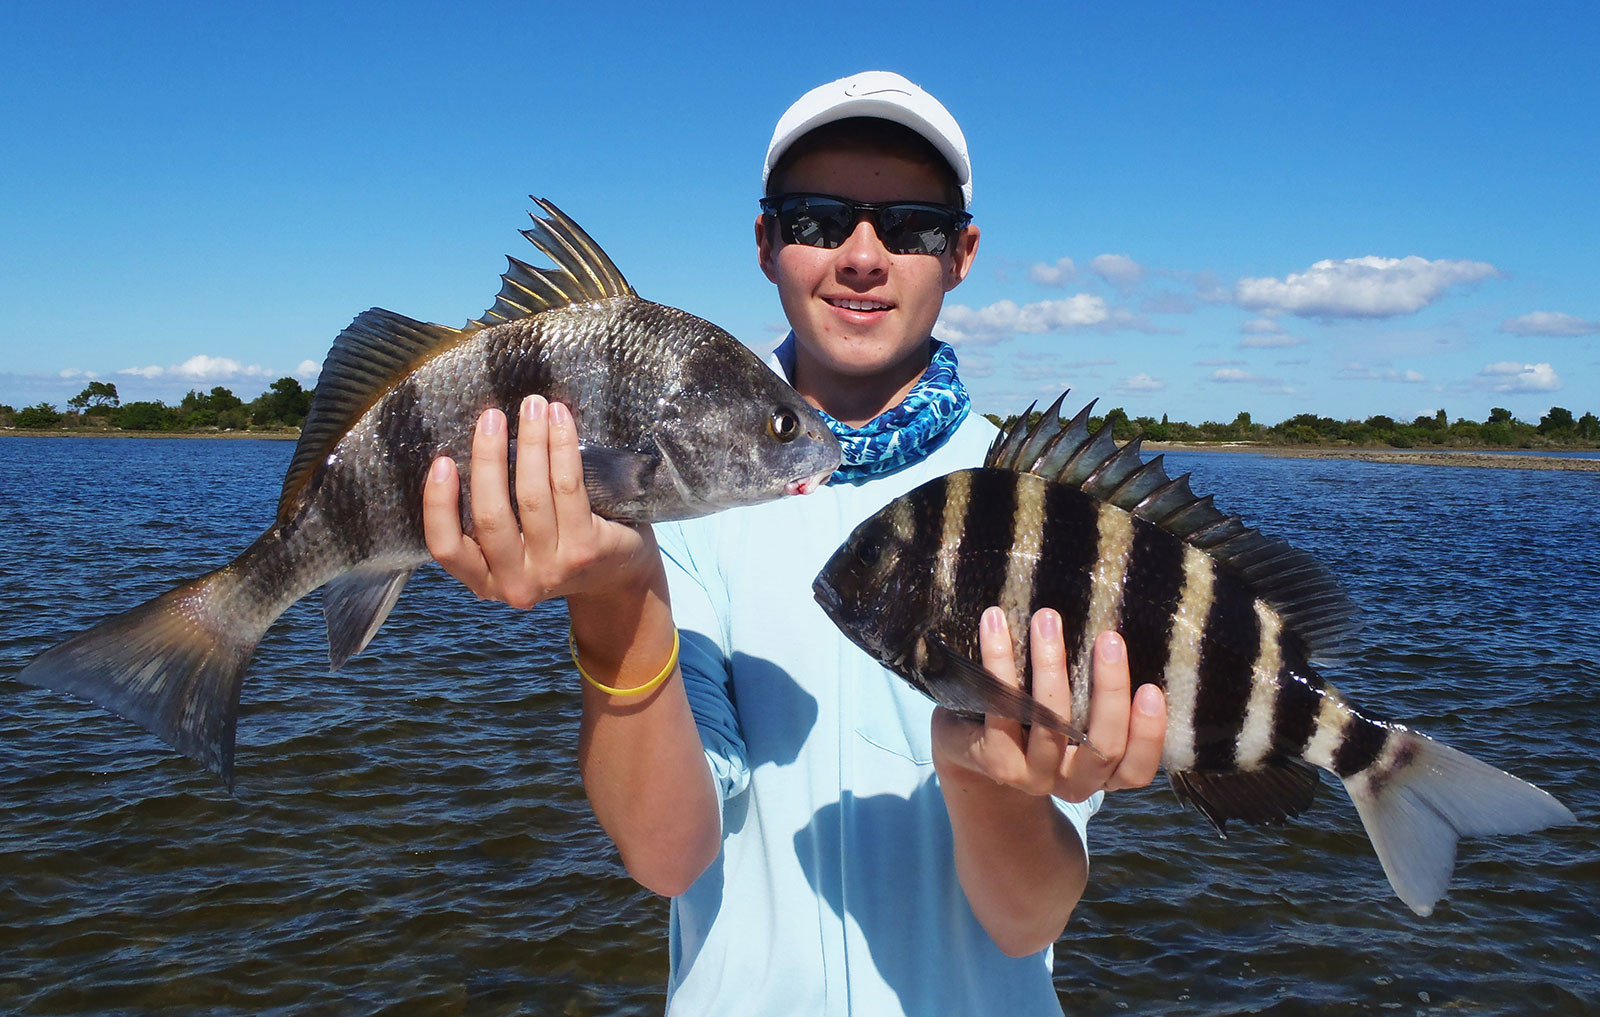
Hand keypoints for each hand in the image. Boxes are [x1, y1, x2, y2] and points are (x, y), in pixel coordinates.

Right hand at [422, 395, 655, 608]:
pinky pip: (568, 487)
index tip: (441, 461)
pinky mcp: (586, 549)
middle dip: (488, 458)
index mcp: (485, 581)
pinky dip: (561, 448)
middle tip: (491, 417)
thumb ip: (490, 515)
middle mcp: (516, 583)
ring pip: (531, 496)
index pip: (446, 548)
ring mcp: (553, 569)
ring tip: (532, 407)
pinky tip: (560, 421)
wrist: (618, 572)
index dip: (438, 505)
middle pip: (490, 515)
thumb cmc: (557, 546)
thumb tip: (476, 444)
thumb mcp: (514, 545)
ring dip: (530, 442)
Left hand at [932, 607, 1165, 801]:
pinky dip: (999, 661)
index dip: (1149, 735)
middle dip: (1110, 690)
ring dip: (1051, 667)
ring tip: (1048, 619)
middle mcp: (1073, 782)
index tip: (1152, 689)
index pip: (1137, 768)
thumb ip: (1098, 692)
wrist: (971, 744)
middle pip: (1103, 748)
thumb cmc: (1039, 716)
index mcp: (1102, 773)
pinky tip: (997, 624)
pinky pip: (1002, 710)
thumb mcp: (1076, 711)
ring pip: (1051, 727)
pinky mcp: (996, 760)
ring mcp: (1033, 776)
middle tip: (1110, 638)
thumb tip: (1118, 634)